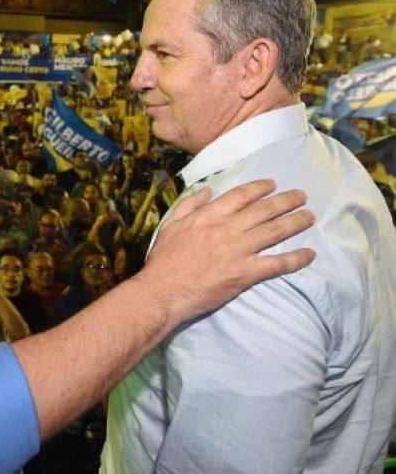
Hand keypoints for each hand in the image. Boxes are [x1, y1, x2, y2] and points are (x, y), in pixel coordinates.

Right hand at [139, 179, 314, 324]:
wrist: (163, 290)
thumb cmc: (163, 259)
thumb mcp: (169, 224)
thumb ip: (188, 204)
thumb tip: (207, 190)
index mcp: (209, 215)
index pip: (241, 195)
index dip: (260, 187)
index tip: (273, 184)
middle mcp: (227, 228)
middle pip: (264, 210)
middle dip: (286, 200)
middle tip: (301, 196)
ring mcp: (239, 251)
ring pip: (275, 232)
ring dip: (295, 222)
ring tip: (309, 216)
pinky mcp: (246, 273)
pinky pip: (277, 264)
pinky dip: (296, 259)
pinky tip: (310, 254)